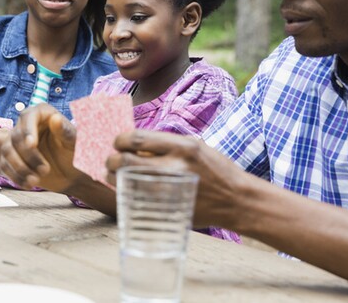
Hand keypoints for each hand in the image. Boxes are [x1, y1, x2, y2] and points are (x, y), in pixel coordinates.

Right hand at [0, 104, 80, 192]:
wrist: (71, 173)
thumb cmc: (74, 152)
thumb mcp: (73, 141)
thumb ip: (64, 130)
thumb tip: (55, 118)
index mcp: (42, 114)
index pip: (28, 116)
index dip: (28, 130)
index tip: (32, 145)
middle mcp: (26, 124)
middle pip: (16, 136)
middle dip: (29, 156)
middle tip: (45, 170)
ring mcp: (17, 142)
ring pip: (7, 151)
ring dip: (20, 168)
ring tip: (36, 180)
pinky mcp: (12, 158)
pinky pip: (5, 166)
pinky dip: (15, 176)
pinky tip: (29, 184)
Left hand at [107, 130, 247, 227]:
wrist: (237, 200)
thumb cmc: (214, 170)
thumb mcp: (194, 147)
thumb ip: (166, 145)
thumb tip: (133, 145)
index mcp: (182, 146)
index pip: (137, 138)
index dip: (120, 140)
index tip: (119, 142)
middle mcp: (175, 166)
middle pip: (125, 161)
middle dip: (111, 160)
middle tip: (111, 161)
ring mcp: (169, 190)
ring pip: (126, 182)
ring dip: (114, 178)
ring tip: (115, 175)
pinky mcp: (167, 208)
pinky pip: (136, 200)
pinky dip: (126, 194)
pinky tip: (127, 190)